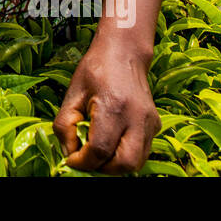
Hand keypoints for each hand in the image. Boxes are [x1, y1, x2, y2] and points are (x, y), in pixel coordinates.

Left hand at [53, 35, 159, 173]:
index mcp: (114, 106)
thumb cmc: (95, 70)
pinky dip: (124, 155)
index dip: (83, 161)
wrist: (124, 53)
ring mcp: (150, 123)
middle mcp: (137, 117)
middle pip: (124, 164)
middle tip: (86, 158)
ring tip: (98, 151)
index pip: (100, 150)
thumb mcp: (72, 94)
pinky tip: (111, 142)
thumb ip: (65, 126)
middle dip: (102, 168)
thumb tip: (68, 153)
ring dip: (114, 165)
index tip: (71, 158)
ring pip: (136, 163)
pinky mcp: (155, 125)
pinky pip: (141, 152)